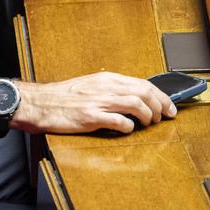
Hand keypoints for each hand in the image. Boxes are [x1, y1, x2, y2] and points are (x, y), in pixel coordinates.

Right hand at [10, 72, 176, 134]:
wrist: (40, 102)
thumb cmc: (63, 96)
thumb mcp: (91, 85)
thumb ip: (111, 89)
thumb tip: (134, 98)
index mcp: (107, 79)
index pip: (143, 83)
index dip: (161, 96)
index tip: (169, 106)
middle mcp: (105, 87)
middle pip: (144, 92)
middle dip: (160, 106)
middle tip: (164, 117)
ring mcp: (99, 102)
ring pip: (136, 105)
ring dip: (148, 116)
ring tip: (148, 124)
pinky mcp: (91, 117)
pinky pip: (119, 122)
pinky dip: (129, 127)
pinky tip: (127, 130)